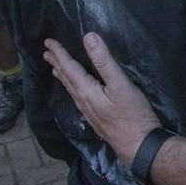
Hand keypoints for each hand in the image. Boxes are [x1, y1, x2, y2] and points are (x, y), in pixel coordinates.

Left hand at [43, 33, 160, 166]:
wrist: (139, 147)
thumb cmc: (133, 115)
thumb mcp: (120, 84)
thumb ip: (104, 61)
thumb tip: (89, 37)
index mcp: (86, 91)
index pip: (68, 68)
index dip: (59, 53)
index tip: (48, 41)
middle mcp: (84, 102)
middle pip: (66, 79)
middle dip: (56, 64)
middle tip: (46, 53)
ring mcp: (89, 113)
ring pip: (71, 90)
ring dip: (63, 77)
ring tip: (56, 70)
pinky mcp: (97, 119)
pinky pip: (78, 99)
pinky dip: (72, 88)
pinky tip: (77, 92)